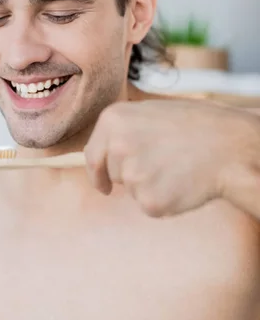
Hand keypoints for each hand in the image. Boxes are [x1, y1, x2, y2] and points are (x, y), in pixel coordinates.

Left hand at [84, 99, 258, 217]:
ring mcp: (133, 174)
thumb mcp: (149, 113)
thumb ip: (122, 131)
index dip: (97, 172)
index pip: (92, 156)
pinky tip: (182, 183)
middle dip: (132, 173)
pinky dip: (166, 201)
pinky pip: (150, 206)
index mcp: (113, 119)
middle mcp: (117, 145)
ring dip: (151, 185)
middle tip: (164, 159)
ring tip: (177, 166)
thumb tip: (103, 152)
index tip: (102, 184)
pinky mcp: (150, 201)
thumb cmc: (193, 126)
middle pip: (114, 174)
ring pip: (133, 190)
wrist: (228, 146)